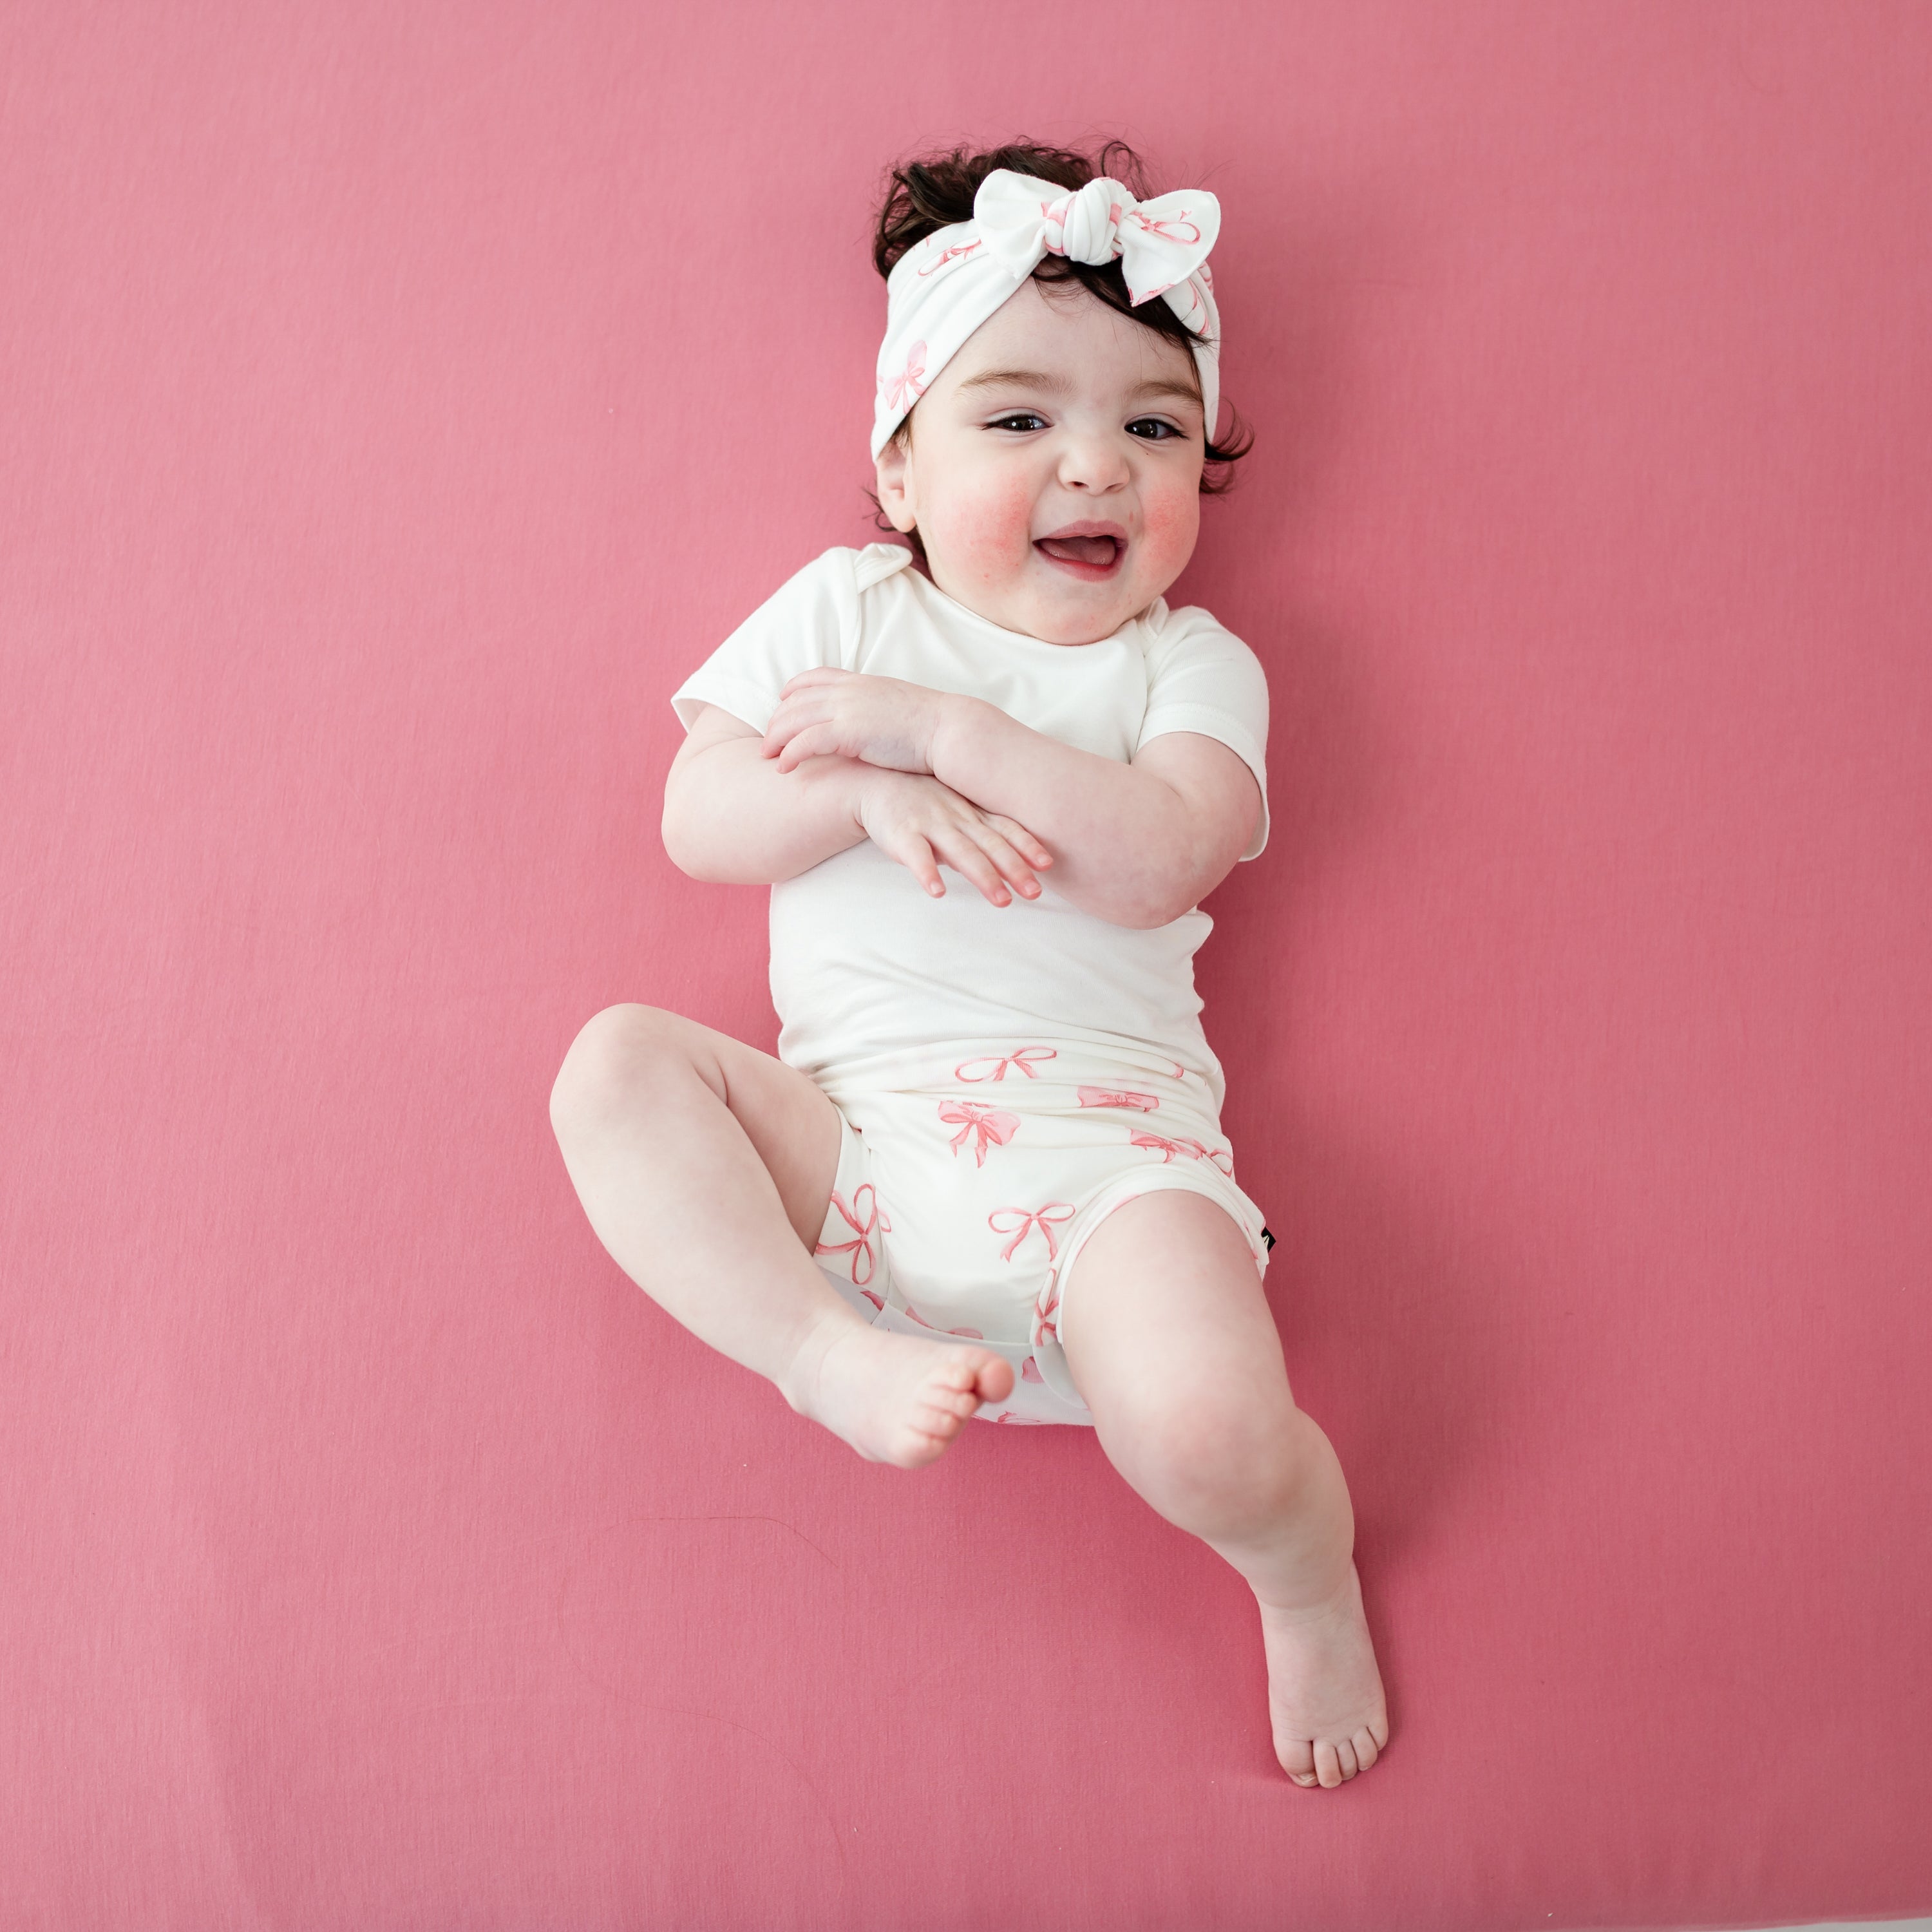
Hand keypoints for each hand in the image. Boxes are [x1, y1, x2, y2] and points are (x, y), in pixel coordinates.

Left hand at [763, 668, 956, 775]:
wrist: (948, 732)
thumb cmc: (930, 727)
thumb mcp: (897, 707)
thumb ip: (876, 709)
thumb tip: (872, 722)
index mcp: (862, 682)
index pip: (816, 677)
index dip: (793, 690)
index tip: (782, 702)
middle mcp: (850, 691)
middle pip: (797, 699)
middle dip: (777, 719)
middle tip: (768, 741)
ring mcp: (848, 709)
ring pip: (795, 719)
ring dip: (776, 738)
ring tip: (767, 756)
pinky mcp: (849, 732)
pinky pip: (806, 741)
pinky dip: (789, 754)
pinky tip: (783, 769)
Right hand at [853, 769, 1053, 906]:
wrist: (874, 782)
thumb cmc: (924, 801)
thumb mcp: (958, 812)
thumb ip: (984, 834)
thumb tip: (1015, 865)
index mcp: (972, 814)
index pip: (1006, 829)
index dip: (1028, 846)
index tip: (1048, 864)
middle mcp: (957, 818)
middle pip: (991, 845)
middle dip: (1015, 868)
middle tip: (1035, 893)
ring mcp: (930, 824)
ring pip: (962, 852)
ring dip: (984, 877)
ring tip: (1002, 901)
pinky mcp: (902, 835)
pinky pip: (916, 855)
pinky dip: (927, 873)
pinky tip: (937, 891)